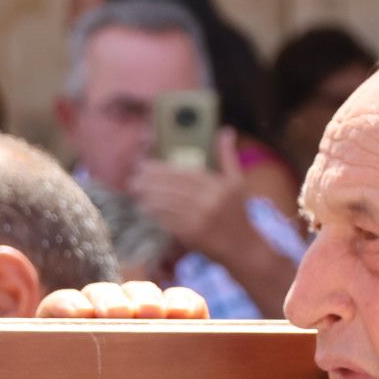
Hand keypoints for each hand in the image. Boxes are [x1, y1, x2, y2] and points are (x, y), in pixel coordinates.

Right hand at [15, 281, 311, 378]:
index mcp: (169, 368)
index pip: (182, 315)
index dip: (185, 303)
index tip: (188, 314)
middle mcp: (129, 356)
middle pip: (140, 299)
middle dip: (146, 294)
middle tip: (149, 313)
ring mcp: (87, 356)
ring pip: (98, 298)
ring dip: (108, 294)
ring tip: (116, 316)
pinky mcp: (47, 361)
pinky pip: (52, 315)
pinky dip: (64, 304)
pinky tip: (79, 318)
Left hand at [129, 129, 272, 266]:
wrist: (243, 247)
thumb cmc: (239, 212)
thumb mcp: (238, 182)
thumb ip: (228, 156)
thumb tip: (227, 131)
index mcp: (219, 186)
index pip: (184, 174)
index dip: (162, 169)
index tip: (145, 165)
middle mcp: (209, 202)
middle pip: (173, 188)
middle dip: (150, 182)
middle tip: (134, 177)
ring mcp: (200, 219)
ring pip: (168, 203)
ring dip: (148, 196)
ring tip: (136, 189)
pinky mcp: (192, 235)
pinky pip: (169, 220)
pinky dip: (155, 213)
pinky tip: (146, 206)